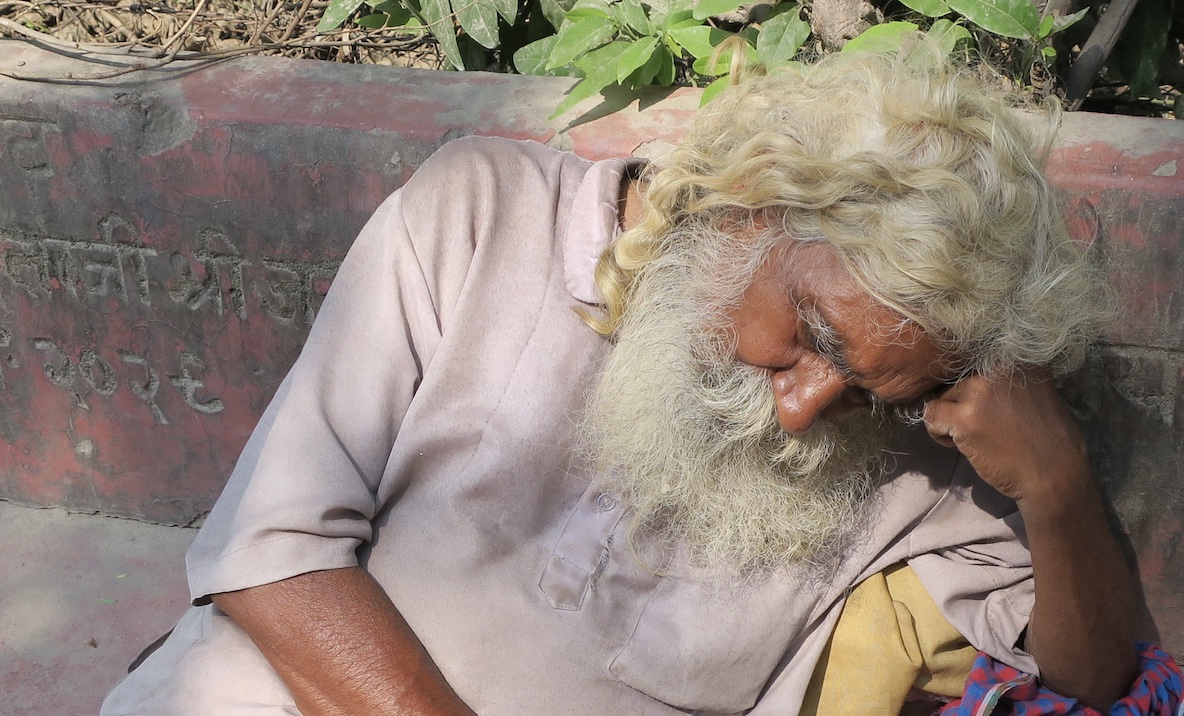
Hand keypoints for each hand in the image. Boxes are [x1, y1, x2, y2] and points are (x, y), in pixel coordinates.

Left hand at [921, 369, 1090, 502]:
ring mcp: (980, 391)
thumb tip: (980, 379)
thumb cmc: (1048, 440)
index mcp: (1018, 359)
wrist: (1055, 474)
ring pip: (944, 397)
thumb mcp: (1038, 394)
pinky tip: (955, 445)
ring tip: (971, 438)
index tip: (987, 410)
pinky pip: (932, 414)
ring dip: (951, 418)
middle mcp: (998, 368)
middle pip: (960, 382)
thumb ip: (1010, 382)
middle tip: (981, 429)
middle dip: (964, 405)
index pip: (978, 365)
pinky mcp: (964, 417)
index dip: (978, 392)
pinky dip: (937, 431)